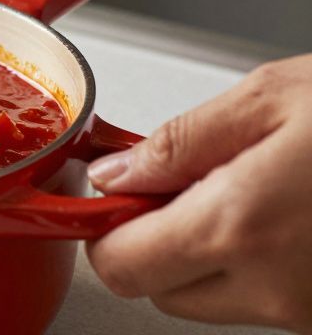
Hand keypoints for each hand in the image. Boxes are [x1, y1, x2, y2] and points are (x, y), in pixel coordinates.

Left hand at [86, 54, 311, 330]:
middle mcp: (278, 288)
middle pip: (161, 289)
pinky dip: (261, 263)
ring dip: (209, 252)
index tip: (113, 191)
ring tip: (257, 185)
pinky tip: (293, 209)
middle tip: (184, 180)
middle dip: (154, 239)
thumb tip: (118, 173)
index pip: (120, 264)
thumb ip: (180, 143)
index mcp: (244, 226)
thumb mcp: (274, 97)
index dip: (104, 224)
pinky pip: (271, 301)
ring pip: (215, 300)